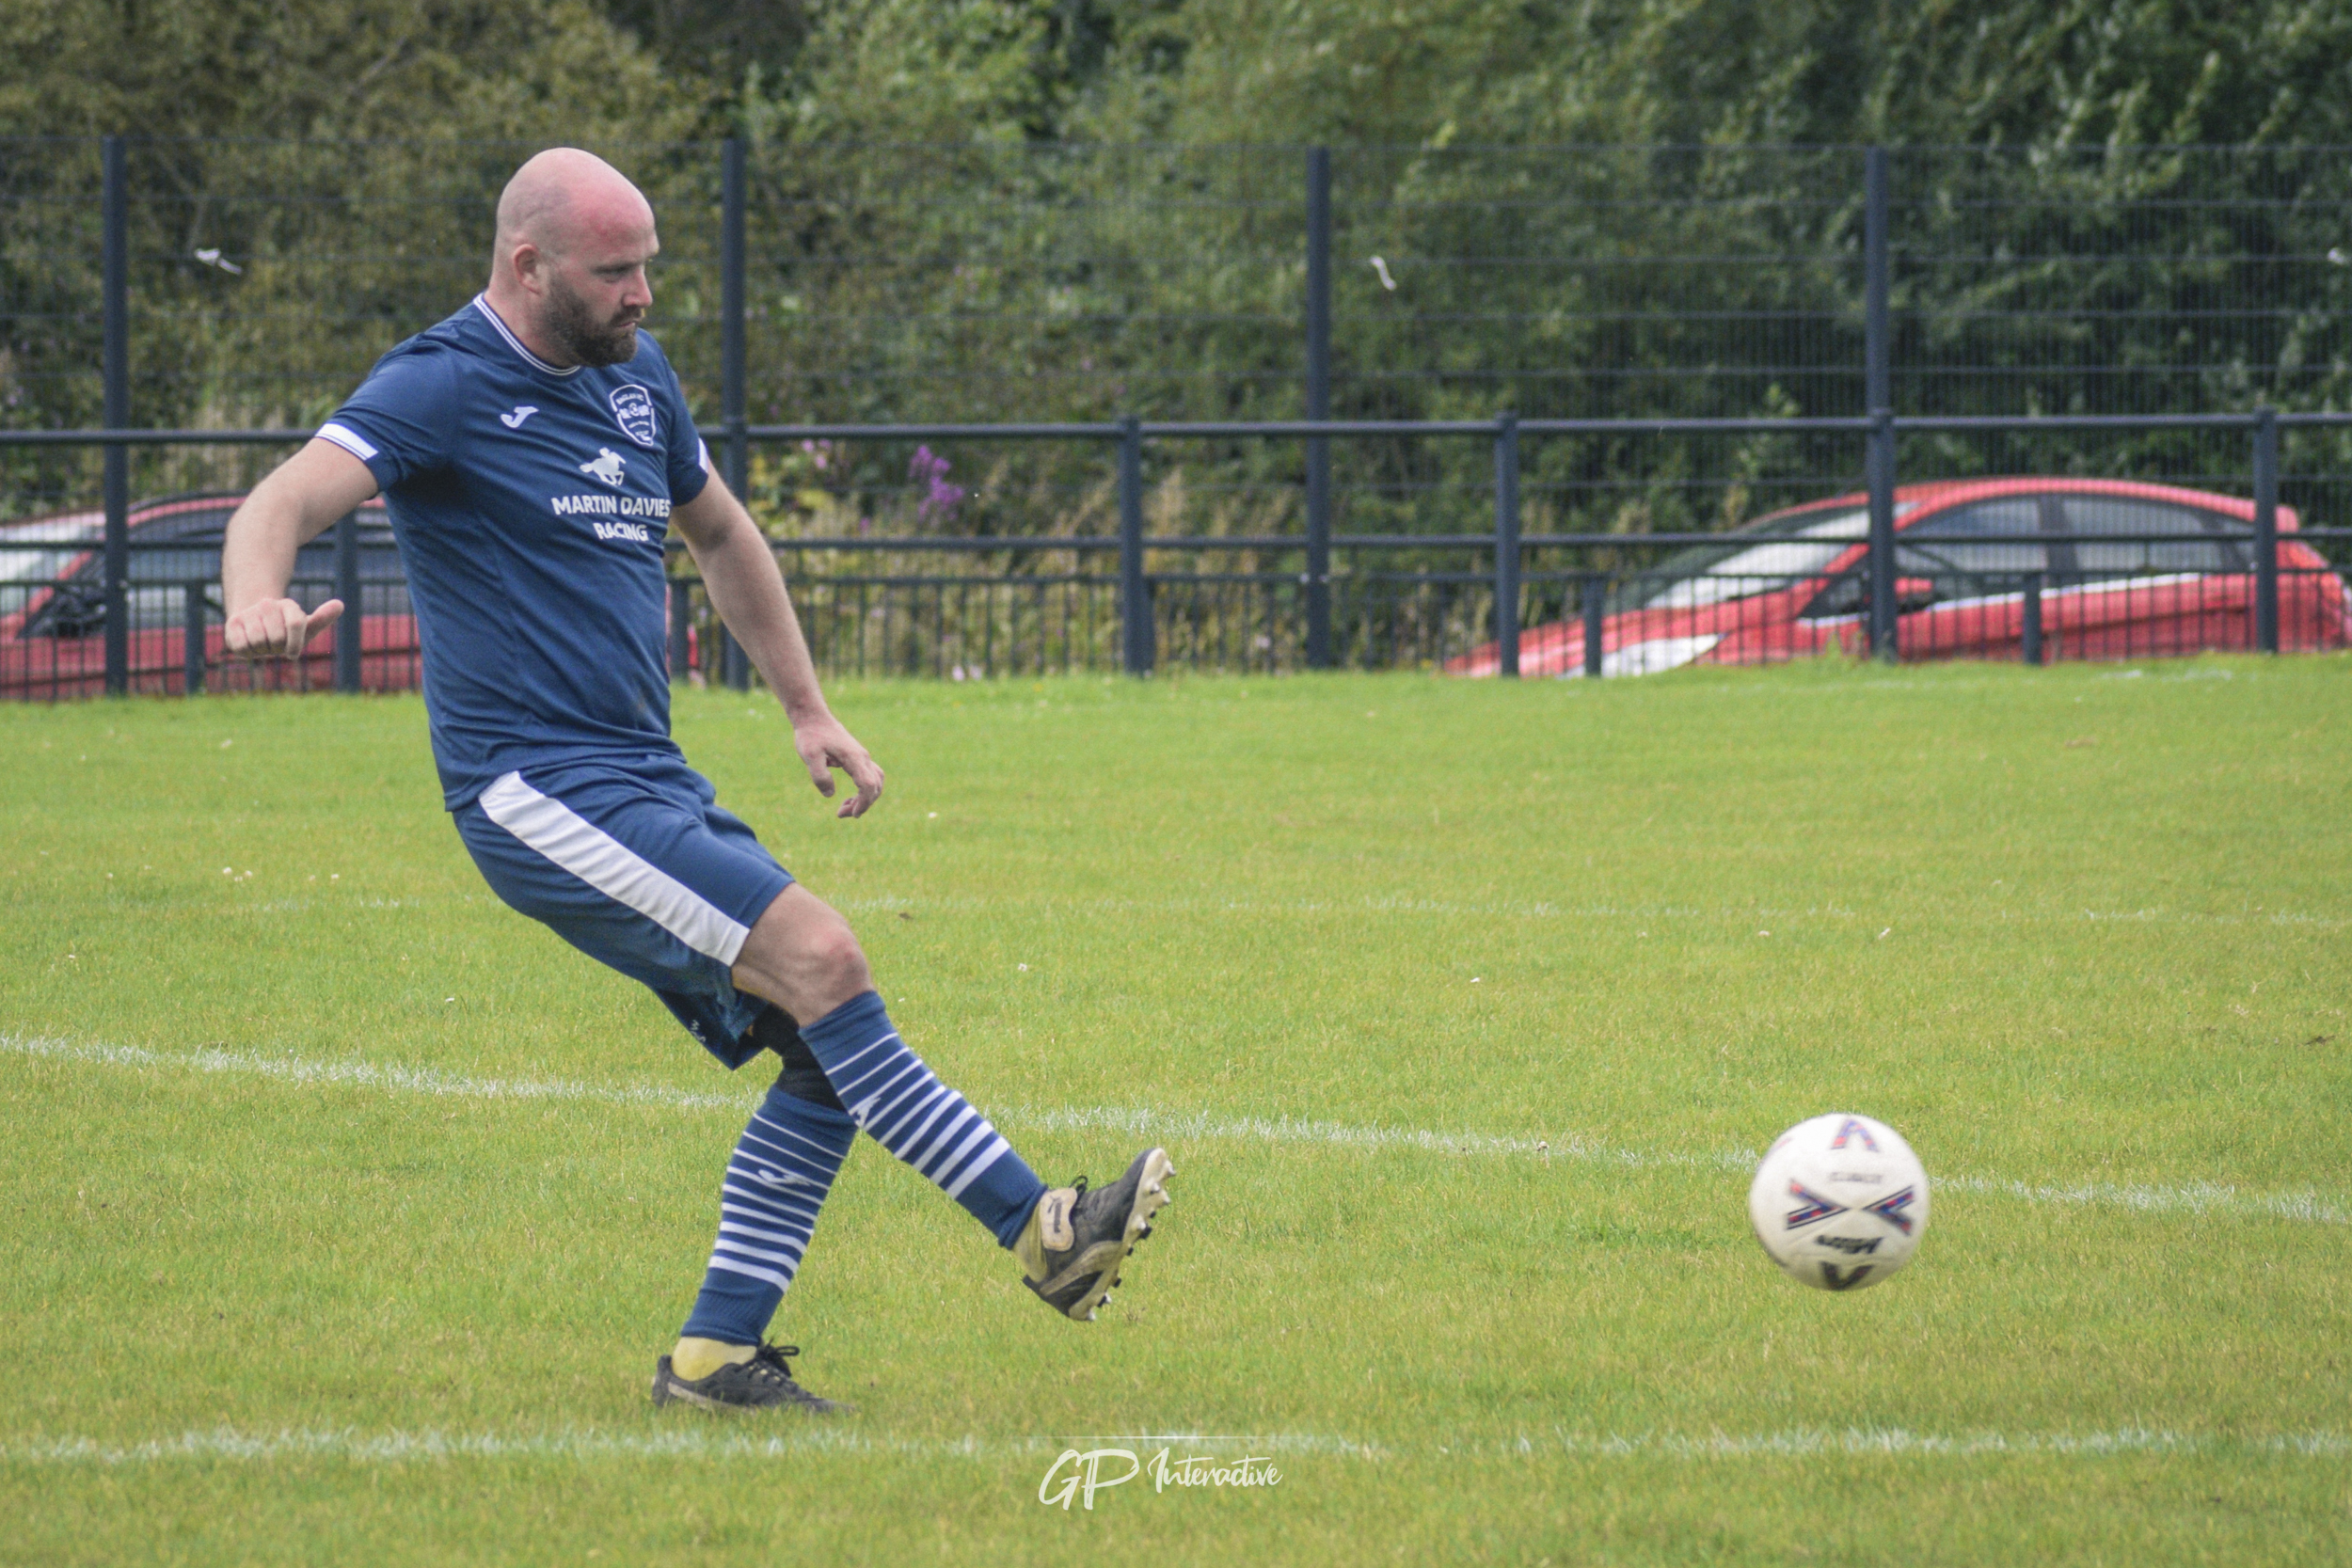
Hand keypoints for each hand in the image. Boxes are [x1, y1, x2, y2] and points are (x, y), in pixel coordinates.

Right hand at [222, 596, 343, 659]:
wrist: (256, 626)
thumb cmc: (286, 631)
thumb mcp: (306, 628)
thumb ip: (322, 618)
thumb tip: (340, 604)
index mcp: (290, 606)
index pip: (296, 623)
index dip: (294, 644)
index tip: (292, 653)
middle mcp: (268, 605)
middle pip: (277, 637)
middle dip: (278, 648)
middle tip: (275, 645)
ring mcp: (249, 612)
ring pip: (259, 641)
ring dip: (263, 650)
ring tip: (264, 644)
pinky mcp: (232, 623)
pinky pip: (242, 646)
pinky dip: (248, 652)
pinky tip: (251, 645)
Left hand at [793, 713, 883, 818]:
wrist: (813, 718)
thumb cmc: (811, 736)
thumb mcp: (810, 756)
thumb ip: (820, 776)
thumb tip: (830, 794)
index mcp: (853, 758)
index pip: (868, 784)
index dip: (864, 802)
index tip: (852, 814)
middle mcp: (862, 758)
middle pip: (875, 785)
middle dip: (863, 804)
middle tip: (841, 813)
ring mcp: (862, 757)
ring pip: (875, 782)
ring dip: (865, 798)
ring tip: (846, 807)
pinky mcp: (857, 758)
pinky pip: (869, 777)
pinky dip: (864, 791)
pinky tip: (848, 798)